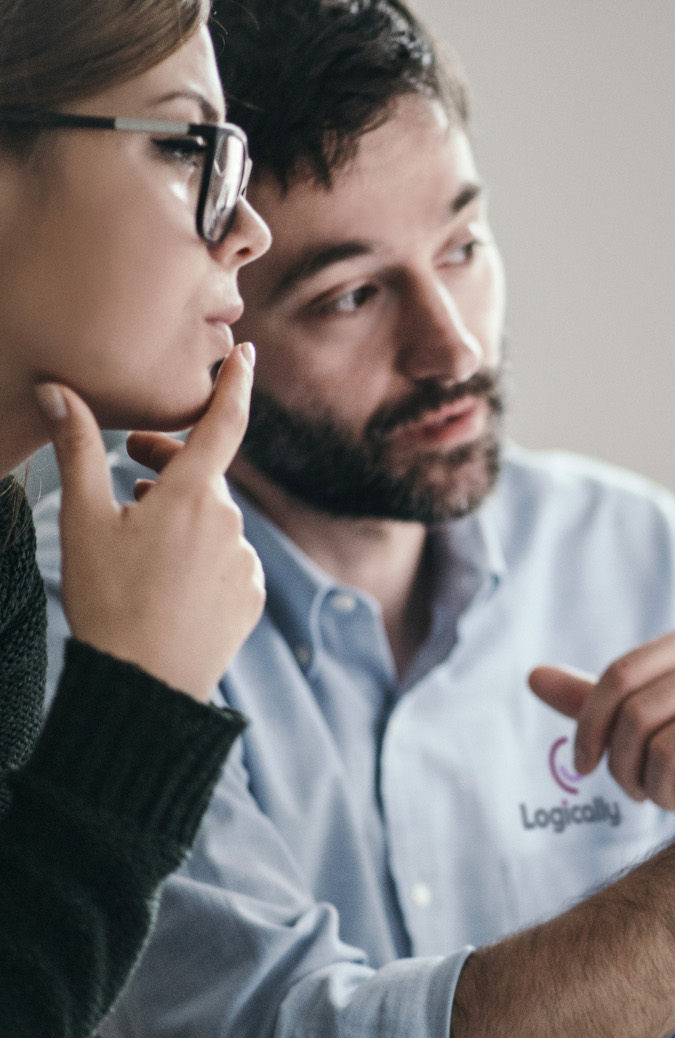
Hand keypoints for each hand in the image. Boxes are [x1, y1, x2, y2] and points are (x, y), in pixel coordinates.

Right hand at [36, 344, 266, 701]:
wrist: (148, 682)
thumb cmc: (108, 599)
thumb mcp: (83, 520)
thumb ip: (77, 450)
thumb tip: (58, 390)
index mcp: (193, 496)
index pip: (224, 423)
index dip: (235, 384)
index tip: (245, 355)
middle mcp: (231, 523)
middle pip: (205, 475)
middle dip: (171, 460)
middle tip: (131, 458)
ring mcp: (246, 562)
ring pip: (214, 520)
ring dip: (181, 512)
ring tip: (138, 525)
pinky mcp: (252, 596)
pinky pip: (227, 559)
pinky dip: (200, 553)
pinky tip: (166, 573)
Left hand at [528, 620, 674, 813]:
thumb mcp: (644, 720)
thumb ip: (594, 699)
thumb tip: (533, 676)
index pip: (621, 674)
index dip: (588, 725)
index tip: (582, 764)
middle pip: (640, 713)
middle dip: (621, 765)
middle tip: (631, 790)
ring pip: (668, 749)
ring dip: (654, 788)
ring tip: (667, 794)